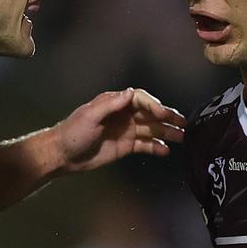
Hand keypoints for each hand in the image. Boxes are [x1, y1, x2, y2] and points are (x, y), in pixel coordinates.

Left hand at [52, 89, 185, 172]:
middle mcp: (124, 115)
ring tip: (182, 137)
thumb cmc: (73, 132)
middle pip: (150, 113)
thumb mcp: (90, 116)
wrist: (63, 155)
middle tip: (183, 123)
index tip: (163, 113)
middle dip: (167, 117)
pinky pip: (145, 145)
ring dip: (166, 132)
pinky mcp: (126, 146)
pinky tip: (166, 151)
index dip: (153, 105)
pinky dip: (156, 147)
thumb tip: (131, 92)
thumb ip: (111, 104)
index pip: (140, 99)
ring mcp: (126, 131)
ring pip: (151, 129)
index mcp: (115, 103)